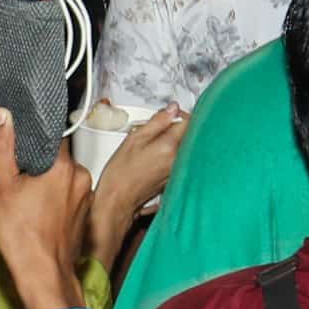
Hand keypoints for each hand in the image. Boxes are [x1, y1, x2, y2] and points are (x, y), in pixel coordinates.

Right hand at [0, 111, 95, 308]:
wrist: (43, 274)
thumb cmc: (21, 232)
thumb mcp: (2, 186)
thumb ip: (3, 147)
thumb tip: (3, 115)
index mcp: (65, 166)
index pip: (54, 134)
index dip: (35, 133)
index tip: (21, 136)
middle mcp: (82, 177)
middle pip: (57, 157)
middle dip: (37, 162)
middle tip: (16, 175)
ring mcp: (86, 197)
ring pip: (63, 177)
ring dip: (45, 180)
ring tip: (24, 195)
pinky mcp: (84, 214)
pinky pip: (68, 194)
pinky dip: (54, 196)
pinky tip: (36, 209)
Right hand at [88, 106, 190, 251]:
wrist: (118, 199)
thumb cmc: (121, 173)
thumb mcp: (134, 139)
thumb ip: (156, 121)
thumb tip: (171, 108)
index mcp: (169, 146)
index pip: (188, 121)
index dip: (180, 114)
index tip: (171, 113)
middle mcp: (178, 159)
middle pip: (190, 134)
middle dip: (180, 126)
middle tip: (164, 125)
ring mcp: (179, 170)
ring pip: (187, 146)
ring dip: (177, 139)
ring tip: (159, 141)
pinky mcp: (176, 178)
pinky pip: (182, 159)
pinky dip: (174, 153)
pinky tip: (159, 154)